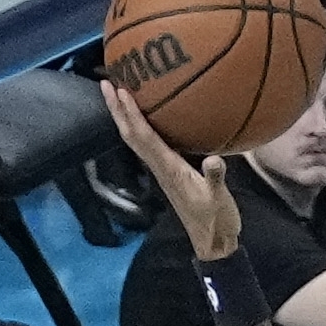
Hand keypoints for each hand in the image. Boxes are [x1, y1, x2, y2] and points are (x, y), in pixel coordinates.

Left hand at [107, 86, 245, 261]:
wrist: (213, 242)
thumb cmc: (216, 221)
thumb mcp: (219, 199)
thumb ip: (216, 179)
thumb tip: (215, 160)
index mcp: (169, 169)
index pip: (144, 137)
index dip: (131, 114)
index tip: (121, 90)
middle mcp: (159, 166)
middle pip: (130, 135)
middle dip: (117, 110)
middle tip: (106, 83)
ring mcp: (162, 169)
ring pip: (136, 139)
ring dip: (124, 116)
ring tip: (117, 93)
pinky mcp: (169, 171)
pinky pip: (149, 143)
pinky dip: (141, 126)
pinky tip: (145, 115)